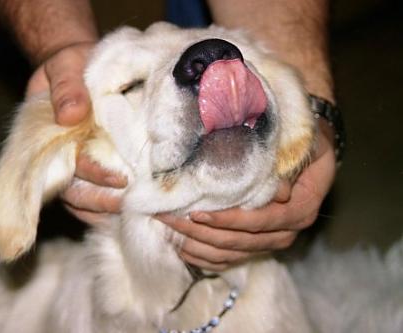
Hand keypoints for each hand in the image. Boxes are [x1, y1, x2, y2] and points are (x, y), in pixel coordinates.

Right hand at [26, 42, 126, 225]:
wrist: (77, 66)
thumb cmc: (70, 67)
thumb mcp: (65, 67)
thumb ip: (66, 88)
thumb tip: (70, 117)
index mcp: (46, 140)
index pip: (67, 167)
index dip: (93, 175)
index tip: (121, 180)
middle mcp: (58, 159)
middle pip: (76, 195)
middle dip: (103, 203)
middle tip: (134, 205)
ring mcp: (74, 167)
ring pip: (85, 200)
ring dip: (108, 210)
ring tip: (139, 214)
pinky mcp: (92, 167)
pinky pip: (98, 193)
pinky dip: (113, 205)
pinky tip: (136, 210)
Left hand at [157, 120, 335, 270]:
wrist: (310, 158)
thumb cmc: (304, 144)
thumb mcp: (303, 144)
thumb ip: (287, 161)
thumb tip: (276, 189)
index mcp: (301, 208)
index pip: (262, 221)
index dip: (229, 219)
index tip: (197, 213)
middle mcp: (287, 231)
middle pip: (241, 240)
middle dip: (203, 232)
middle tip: (170, 219)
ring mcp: (272, 241)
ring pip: (232, 252)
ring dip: (199, 244)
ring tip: (170, 231)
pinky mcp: (258, 246)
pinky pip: (229, 259)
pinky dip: (205, 257)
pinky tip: (182, 248)